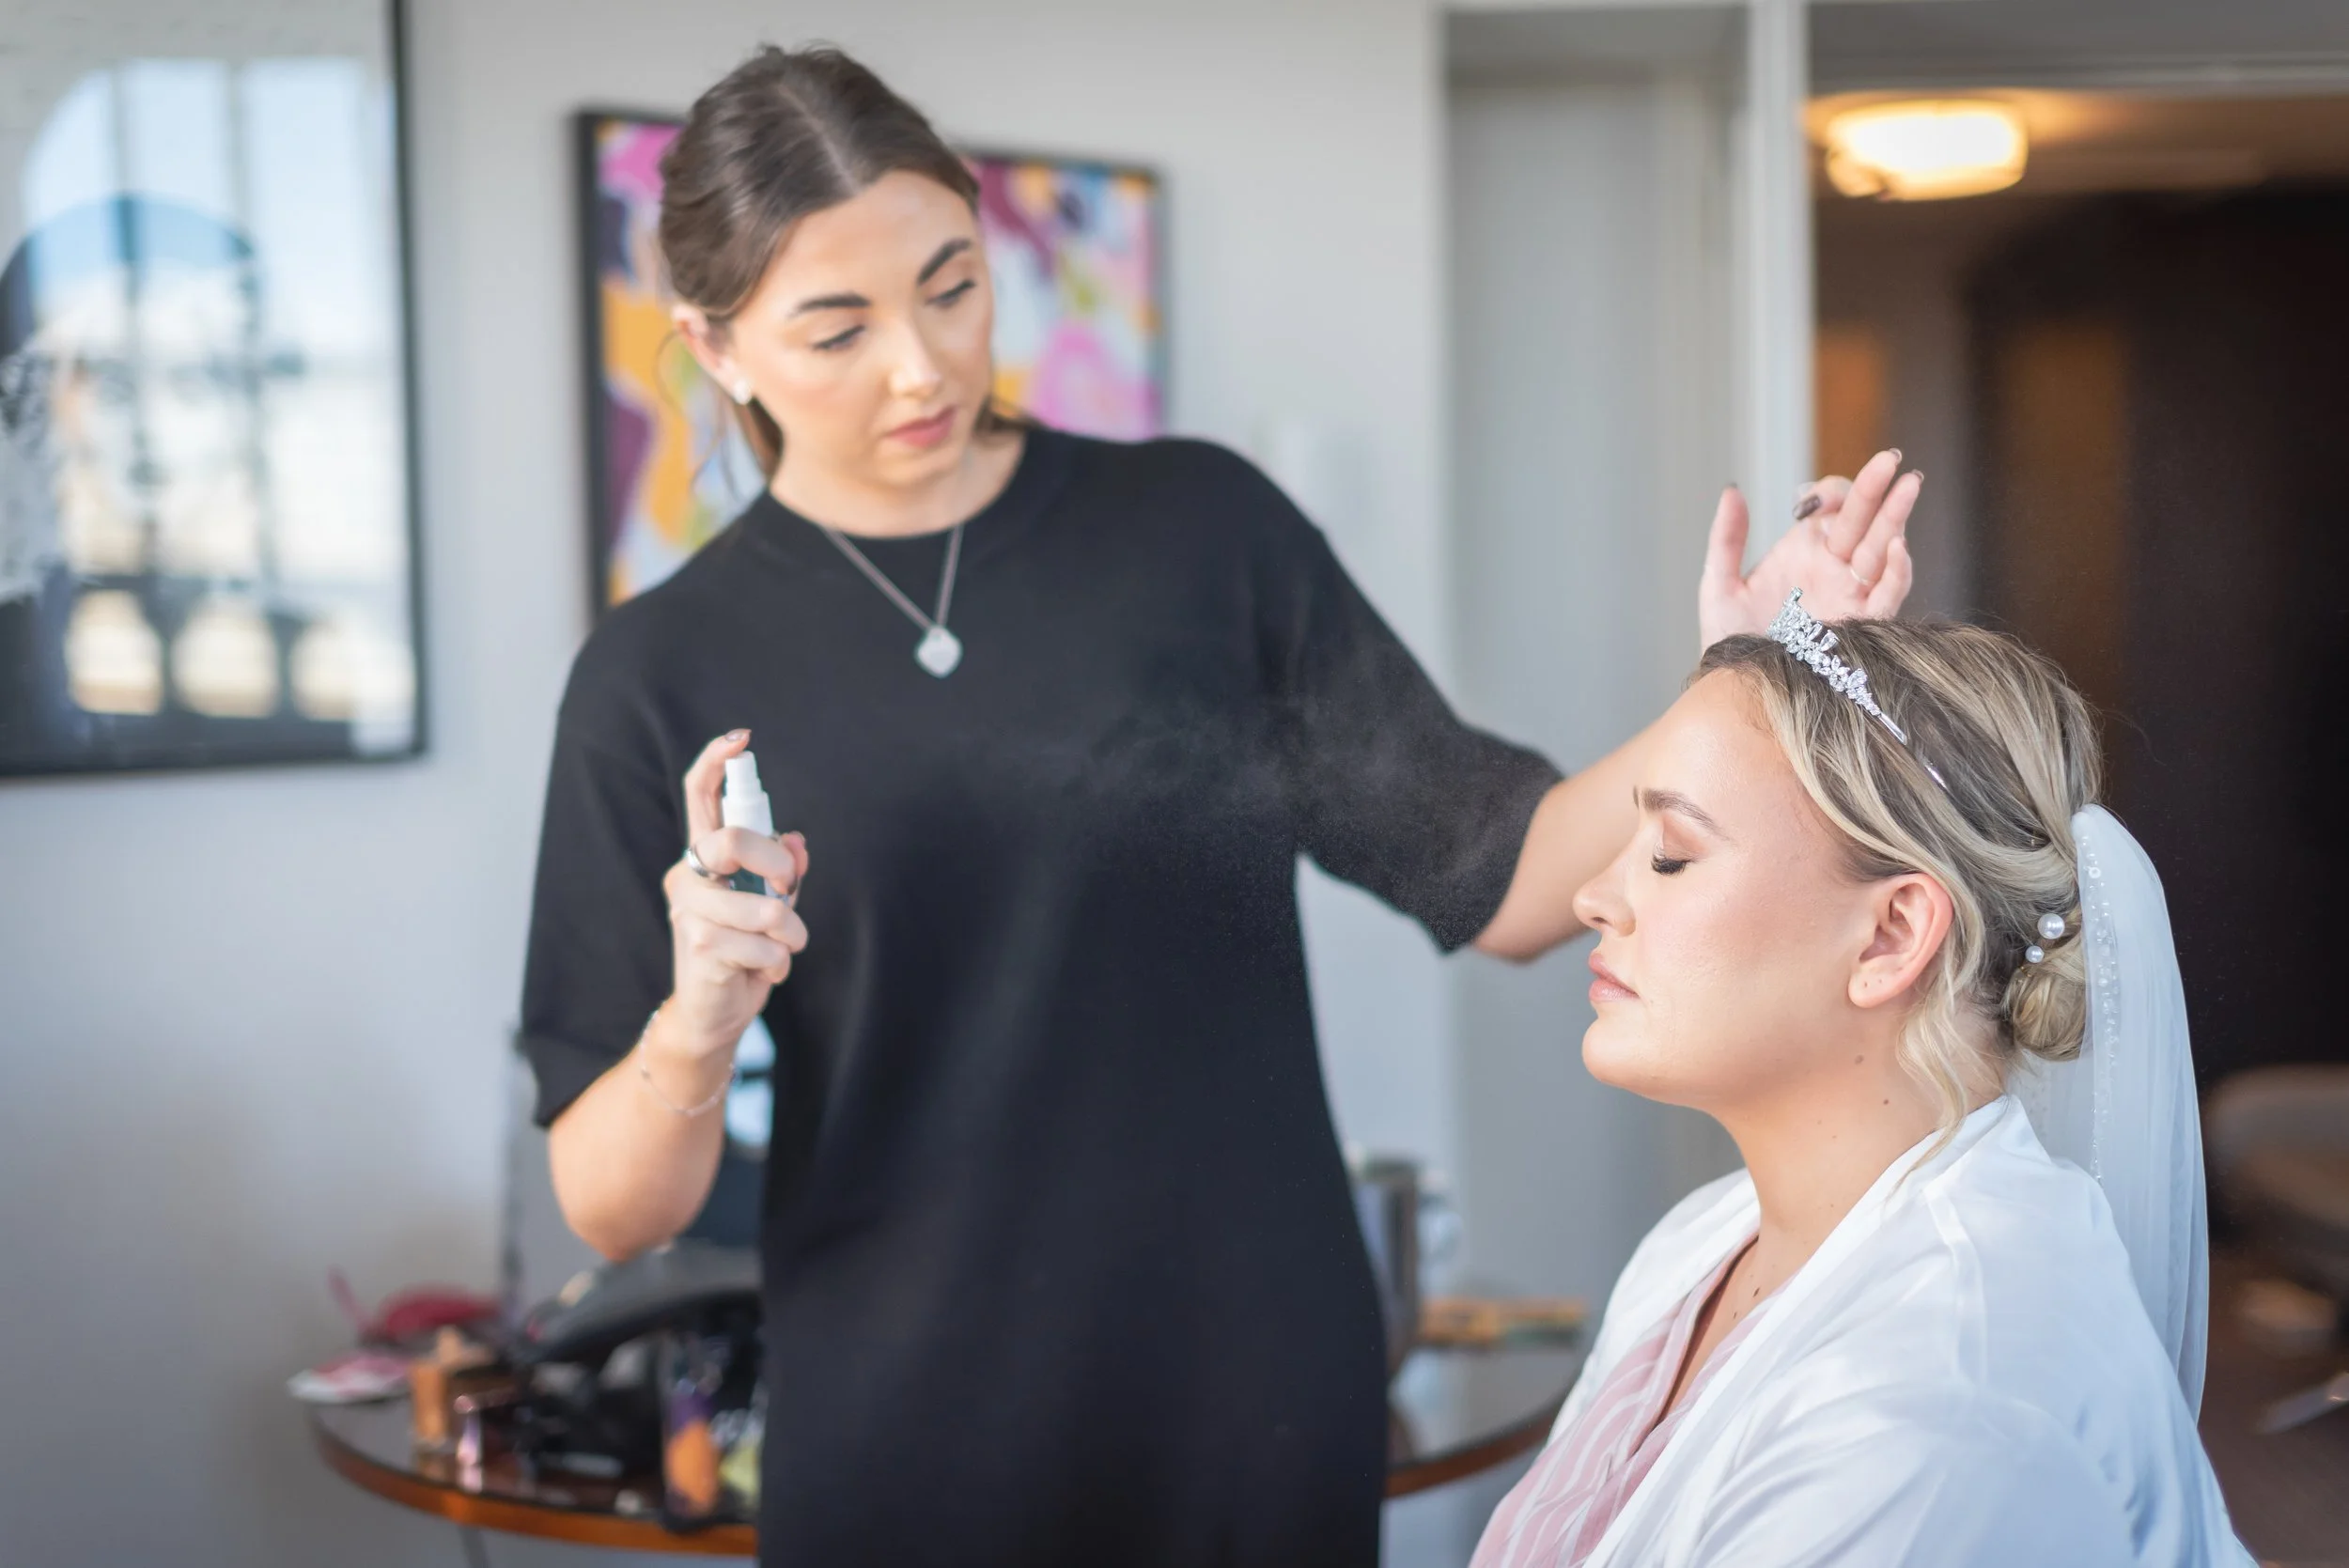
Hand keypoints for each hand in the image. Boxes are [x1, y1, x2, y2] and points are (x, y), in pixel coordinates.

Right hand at [655, 729, 808, 1064]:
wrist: (714, 1011)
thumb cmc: (744, 949)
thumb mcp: (771, 902)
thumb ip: (785, 870)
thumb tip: (798, 841)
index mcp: (702, 856)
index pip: (698, 796)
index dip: (716, 762)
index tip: (742, 739)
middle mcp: (687, 875)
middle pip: (732, 840)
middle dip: (777, 864)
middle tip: (787, 890)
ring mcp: (689, 911)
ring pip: (766, 907)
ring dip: (790, 934)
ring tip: (780, 948)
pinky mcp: (701, 947)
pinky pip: (767, 947)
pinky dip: (779, 963)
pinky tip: (761, 972)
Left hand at [1698, 449, 1920, 647]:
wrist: (1737, 691)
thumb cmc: (1730, 643)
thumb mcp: (1720, 585)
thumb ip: (1726, 539)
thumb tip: (1732, 490)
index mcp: (1806, 551)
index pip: (1834, 507)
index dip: (1832, 491)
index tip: (1810, 497)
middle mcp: (1835, 568)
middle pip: (1863, 520)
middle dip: (1875, 489)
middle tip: (1889, 459)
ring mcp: (1850, 595)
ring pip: (1882, 548)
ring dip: (1896, 517)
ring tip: (1908, 485)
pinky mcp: (1859, 626)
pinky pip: (1887, 596)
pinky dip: (1895, 572)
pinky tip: (1895, 546)